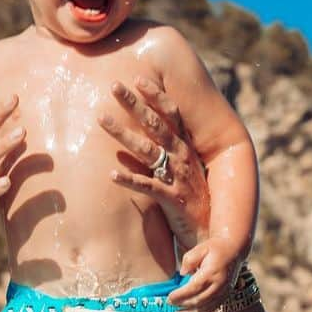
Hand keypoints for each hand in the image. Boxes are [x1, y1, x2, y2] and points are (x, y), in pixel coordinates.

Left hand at [99, 77, 209, 246]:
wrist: (211, 233)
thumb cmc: (192, 201)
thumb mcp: (182, 172)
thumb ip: (166, 155)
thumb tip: (142, 140)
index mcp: (186, 149)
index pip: (172, 115)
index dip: (156, 96)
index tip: (138, 79)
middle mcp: (182, 159)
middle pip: (155, 125)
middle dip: (134, 104)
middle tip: (114, 85)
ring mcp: (177, 178)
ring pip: (147, 151)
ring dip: (123, 134)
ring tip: (101, 119)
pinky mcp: (172, 200)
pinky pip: (148, 187)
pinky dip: (129, 180)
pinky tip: (111, 174)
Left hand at [170, 234, 242, 311]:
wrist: (234, 250)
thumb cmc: (215, 248)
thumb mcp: (200, 248)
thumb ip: (189, 260)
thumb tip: (183, 273)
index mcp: (212, 272)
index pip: (194, 287)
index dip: (181, 295)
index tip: (169, 298)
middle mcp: (219, 284)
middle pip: (199, 300)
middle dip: (183, 304)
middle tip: (170, 304)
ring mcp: (223, 292)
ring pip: (205, 308)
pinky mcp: (225, 296)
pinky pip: (211, 309)